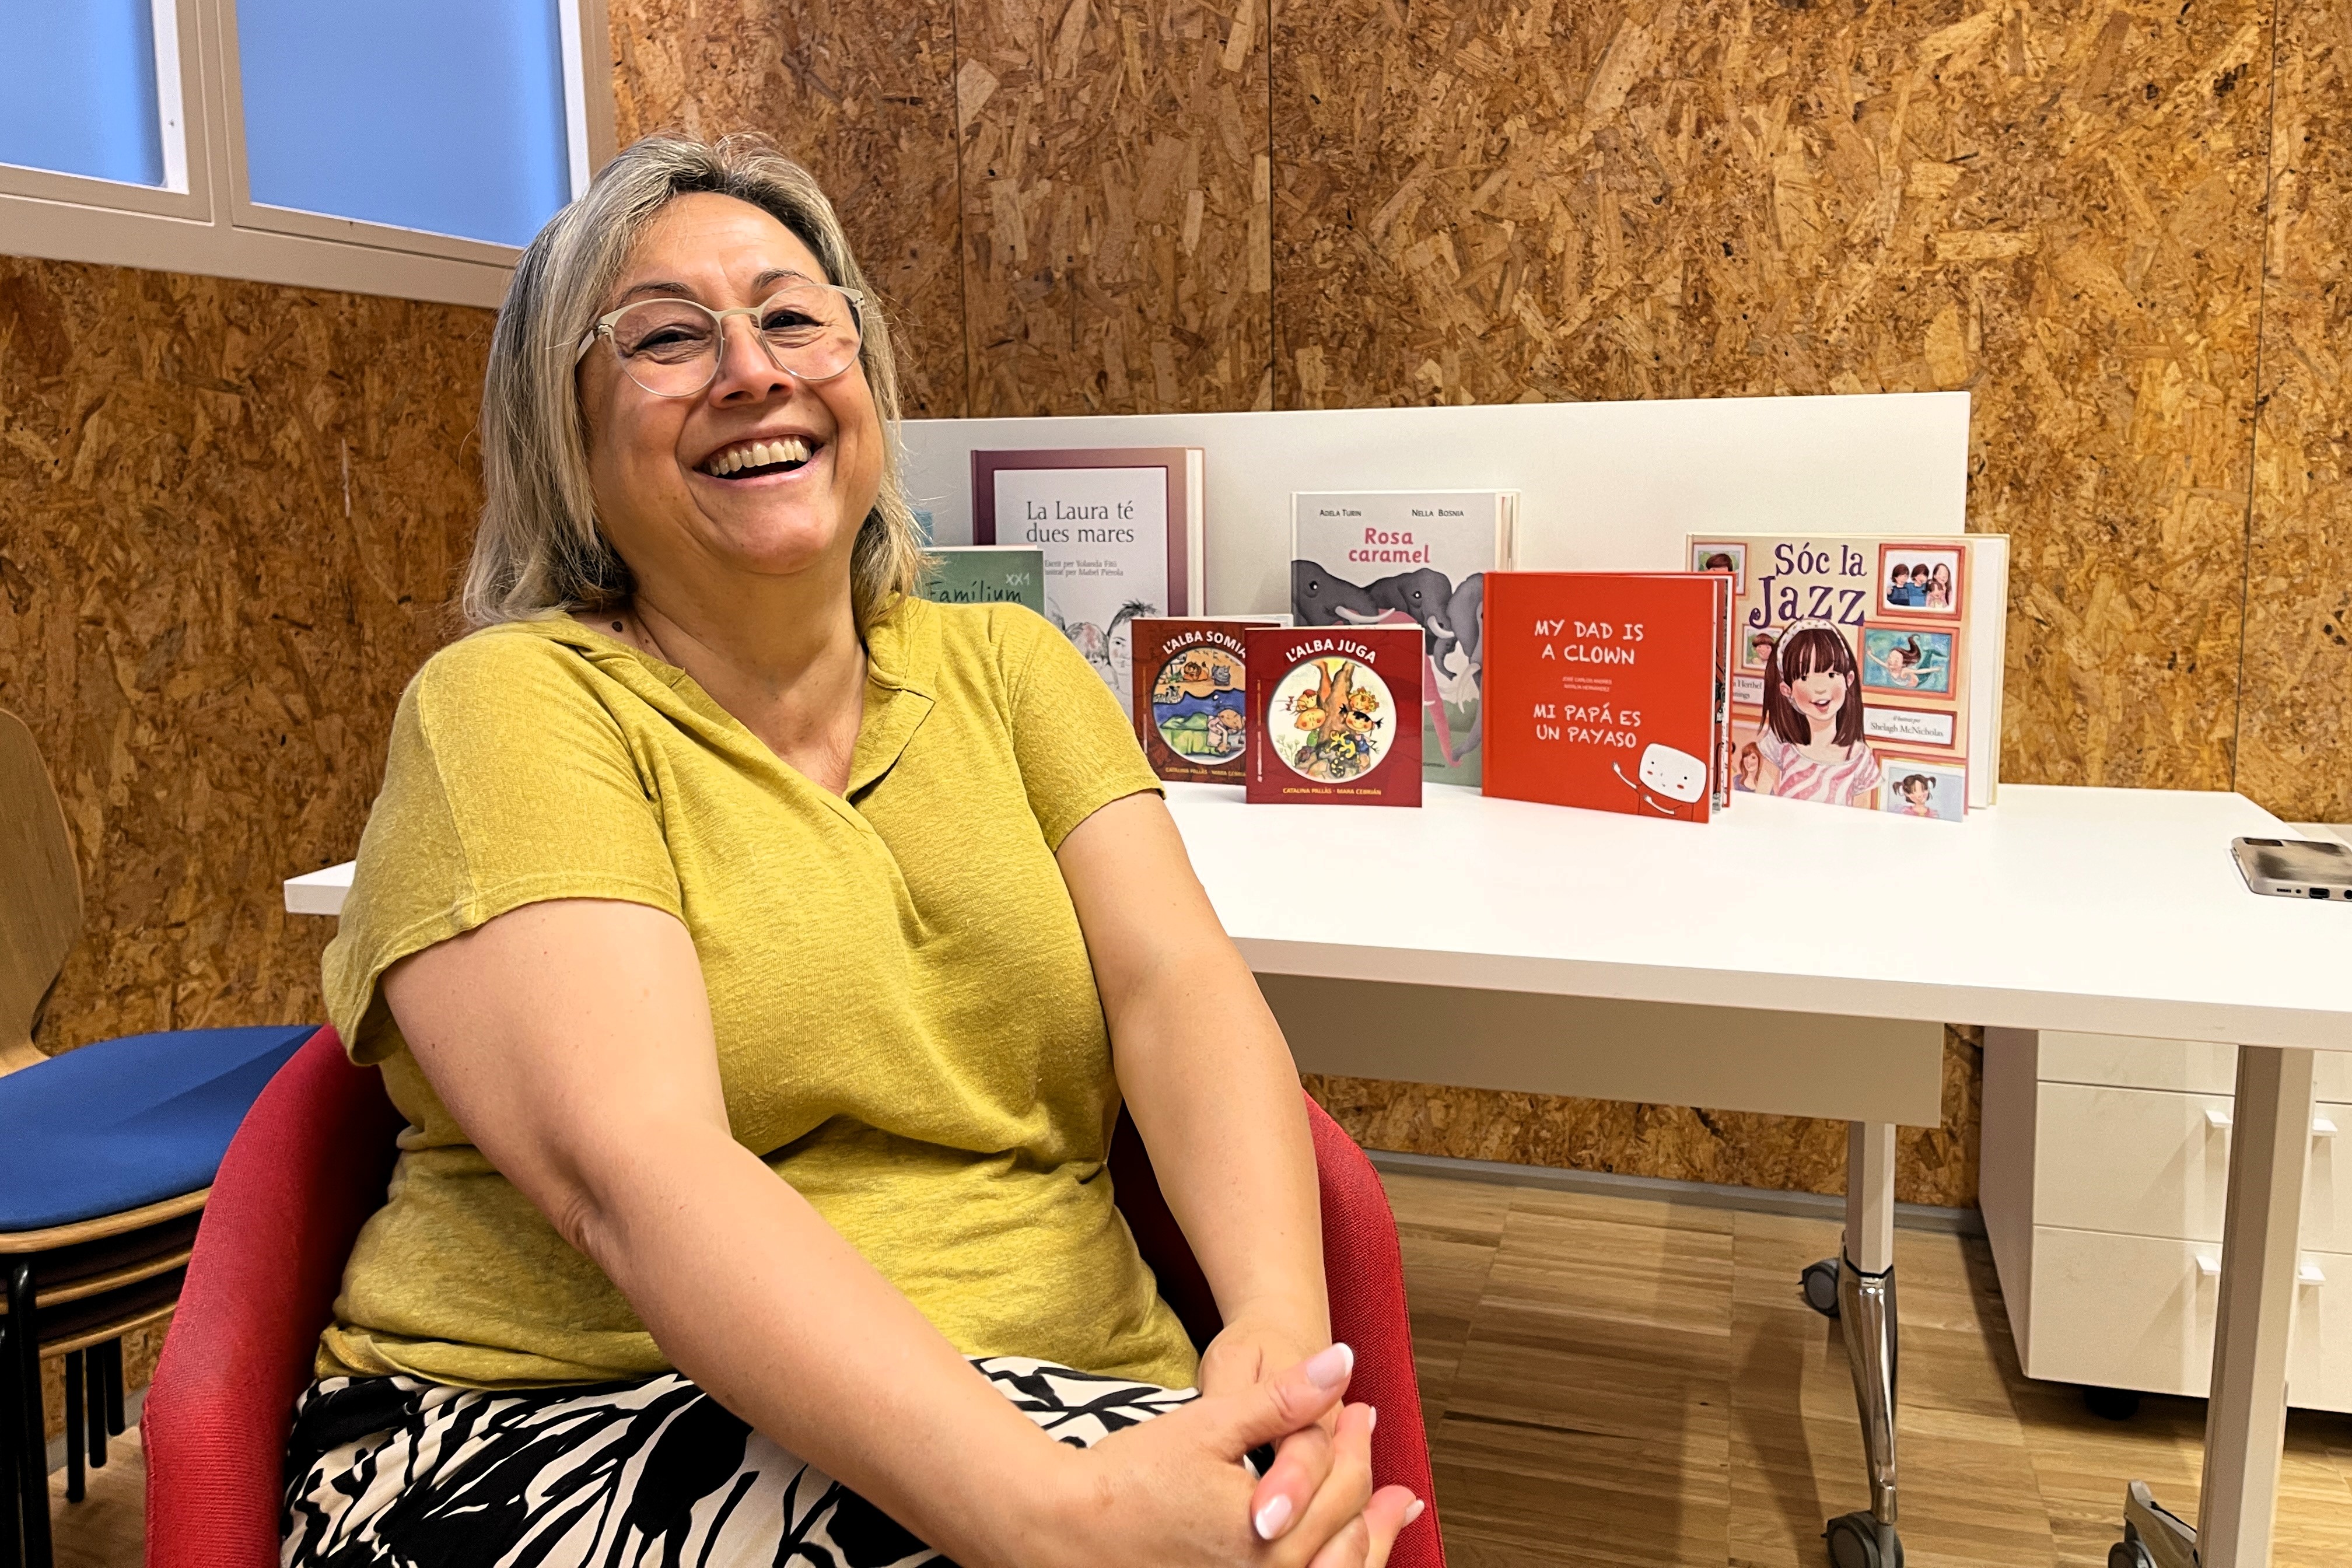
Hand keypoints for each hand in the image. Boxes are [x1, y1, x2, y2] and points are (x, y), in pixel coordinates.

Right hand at [1028, 1345, 1419, 1567]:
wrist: (1061, 1533)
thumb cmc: (1128, 1480)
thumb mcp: (1209, 1425)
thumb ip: (1281, 1399)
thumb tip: (1342, 1363)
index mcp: (1270, 1537)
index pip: (1341, 1487)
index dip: (1356, 1443)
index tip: (1361, 1410)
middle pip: (1348, 1538)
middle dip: (1370, 1490)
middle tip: (1380, 1451)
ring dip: (1368, 1543)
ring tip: (1391, 1514)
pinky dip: (1333, 1567)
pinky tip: (1342, 1553)